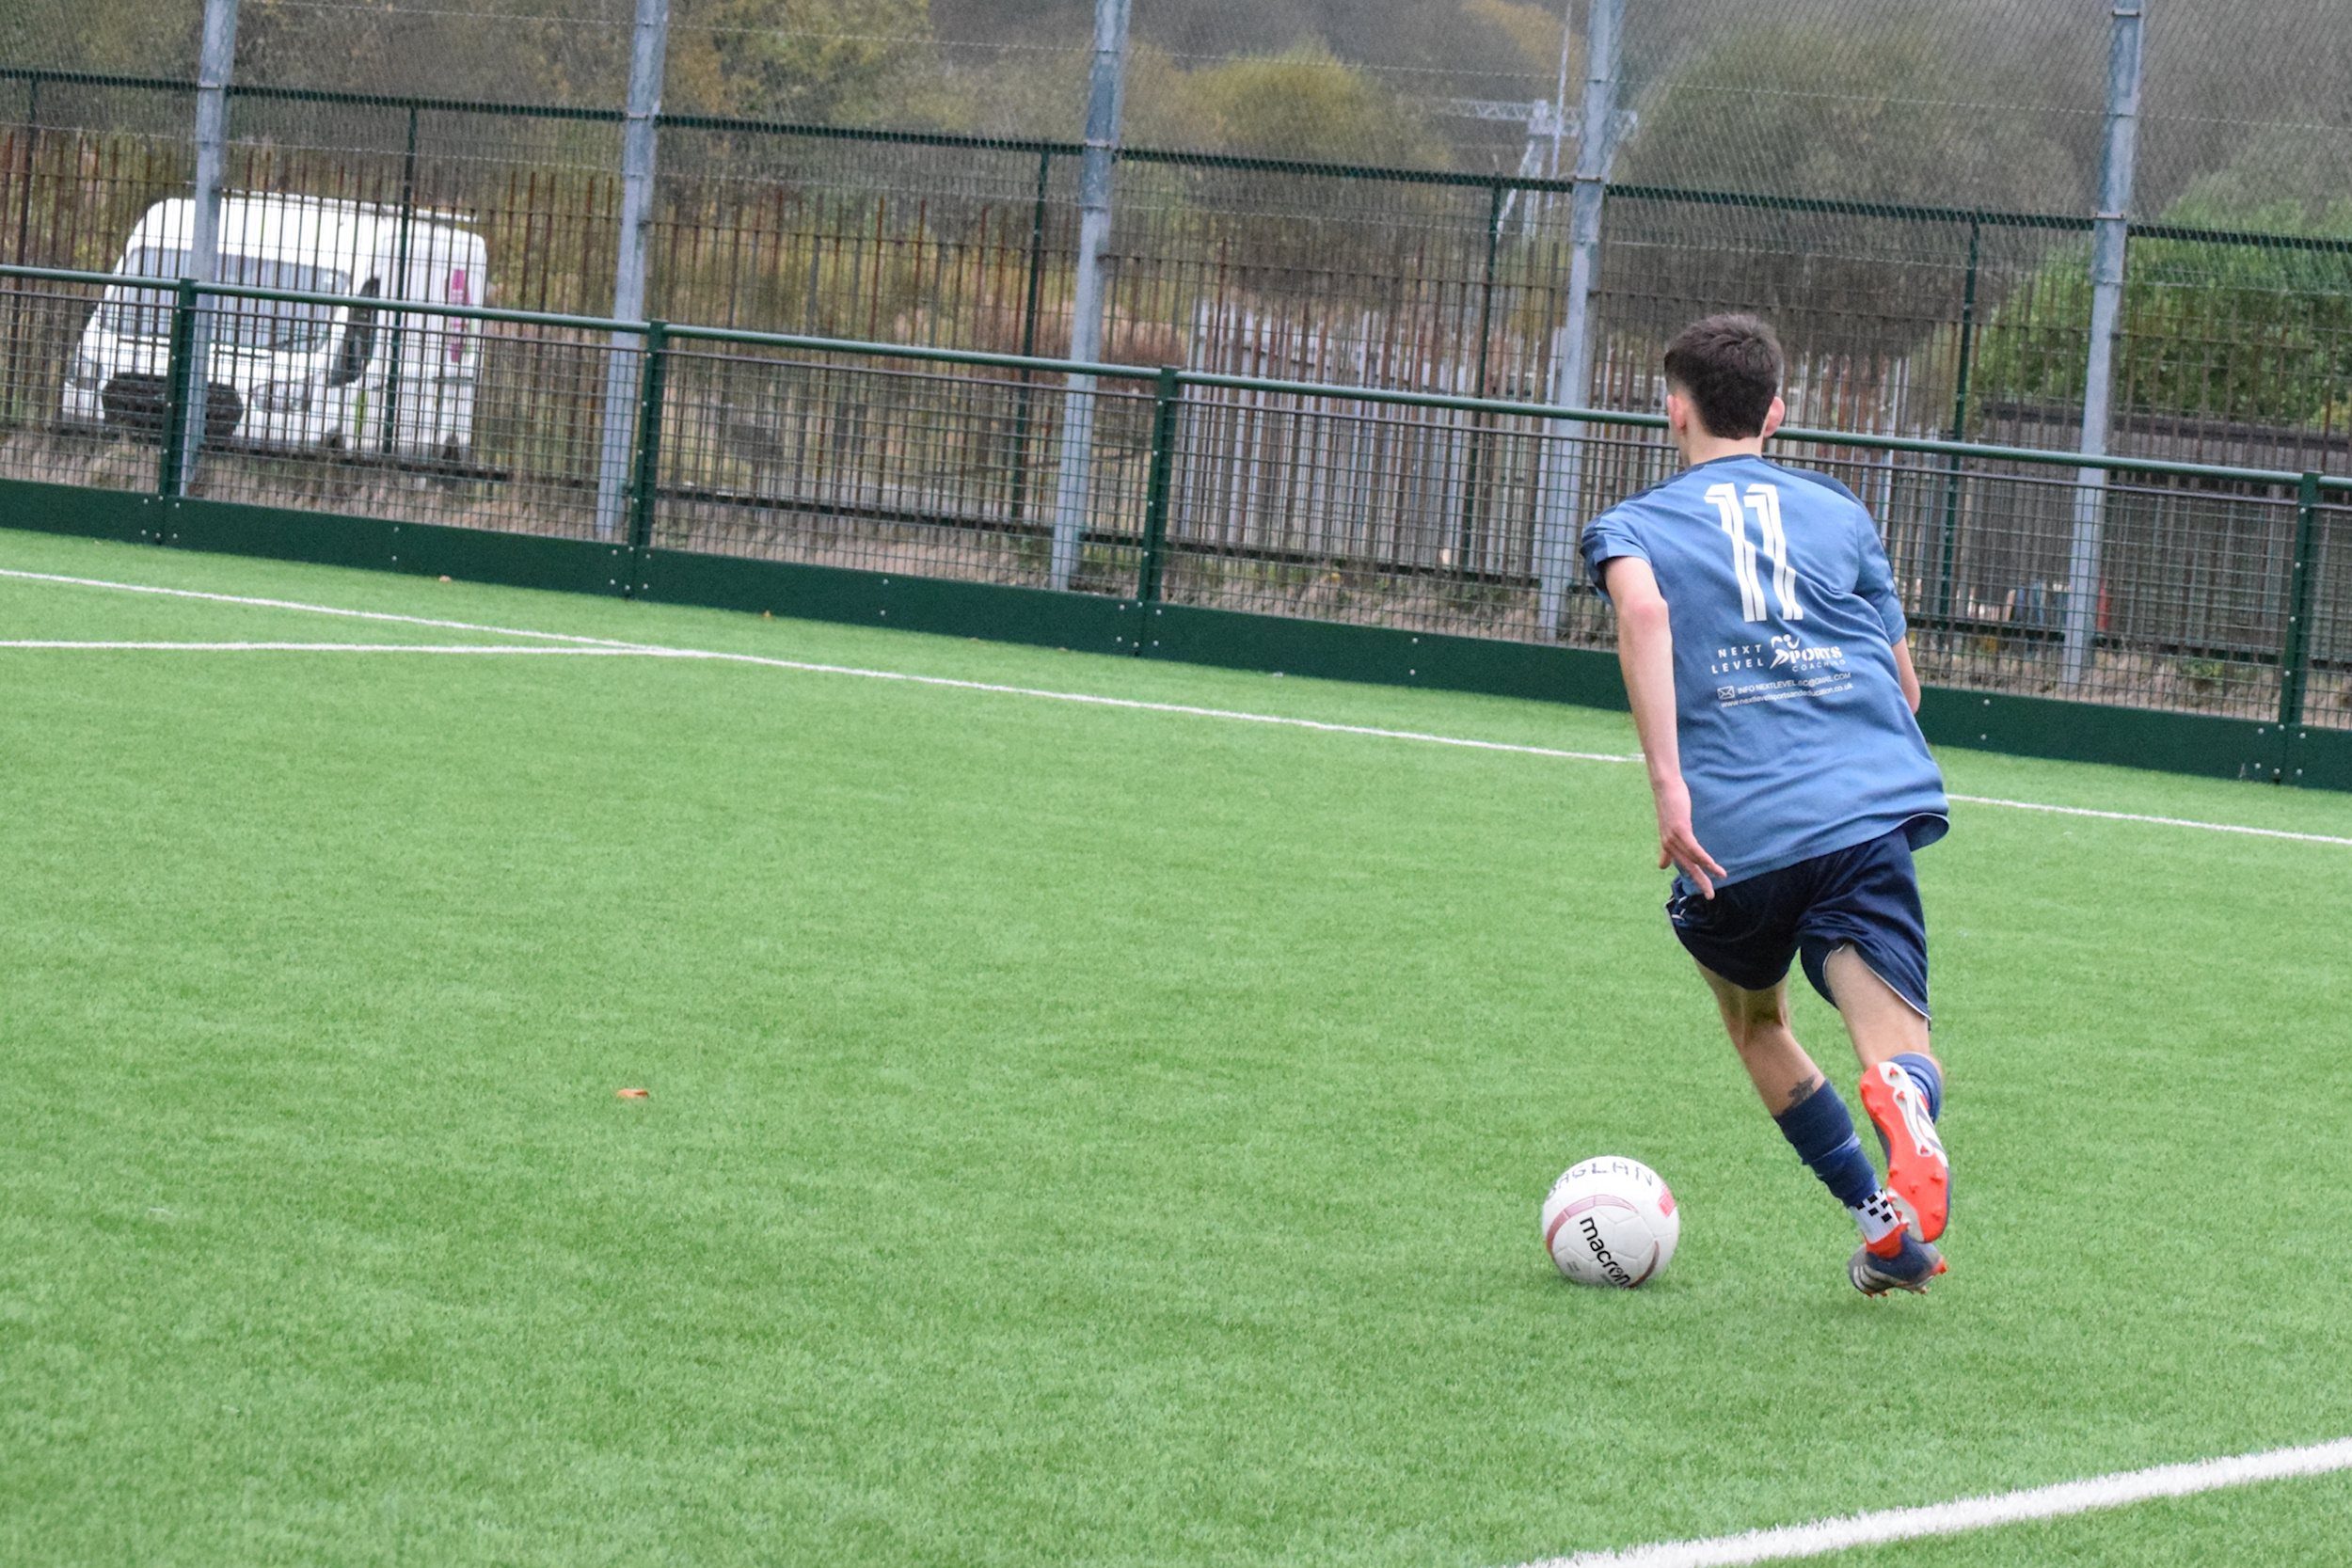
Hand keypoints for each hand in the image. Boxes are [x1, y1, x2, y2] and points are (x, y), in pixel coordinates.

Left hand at [1651, 774, 1727, 897]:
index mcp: (1668, 844)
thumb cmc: (1670, 803)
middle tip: (1710, 896)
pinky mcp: (1680, 830)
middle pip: (1687, 868)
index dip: (1692, 876)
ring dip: (1708, 871)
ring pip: (1693, 860)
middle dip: (1700, 882)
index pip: (1682, 865)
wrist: (1665, 786)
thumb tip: (1663, 866)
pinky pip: (1694, 849)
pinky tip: (1713, 866)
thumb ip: (1668, 847)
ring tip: (1722, 878)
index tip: (1702, 887)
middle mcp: (1669, 844)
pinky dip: (1705, 859)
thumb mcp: (1670, 826)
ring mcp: (1674, 838)